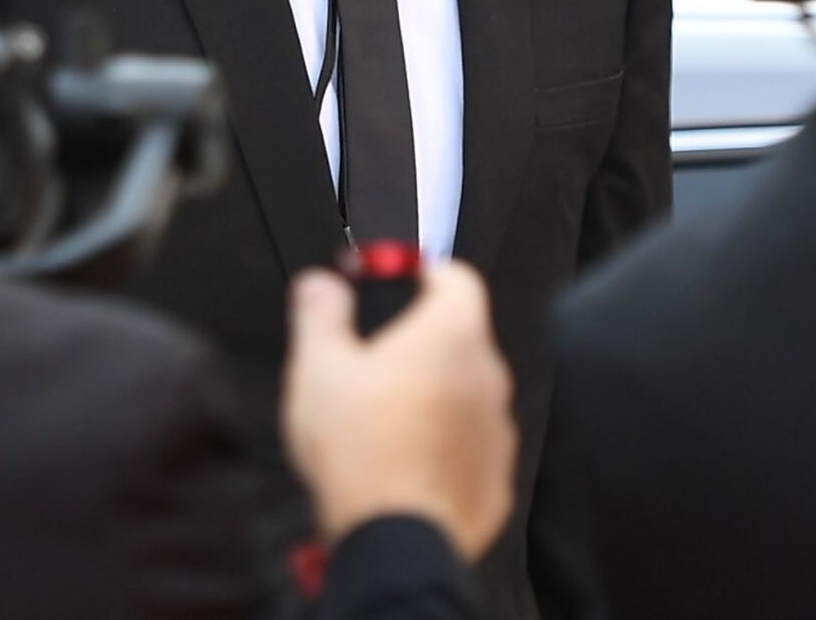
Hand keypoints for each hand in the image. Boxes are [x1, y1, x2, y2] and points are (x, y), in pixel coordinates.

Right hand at [282, 259, 516, 561]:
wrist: (394, 540)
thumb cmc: (362, 453)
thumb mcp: (319, 369)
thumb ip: (321, 315)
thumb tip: (320, 286)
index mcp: (452, 332)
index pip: (455, 276)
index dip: (422, 275)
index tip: (396, 284)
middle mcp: (488, 371)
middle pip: (459, 337)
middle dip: (420, 344)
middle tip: (374, 364)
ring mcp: (496, 426)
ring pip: (465, 394)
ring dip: (434, 398)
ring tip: (383, 423)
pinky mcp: (495, 475)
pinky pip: (470, 446)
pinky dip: (444, 448)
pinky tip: (403, 462)